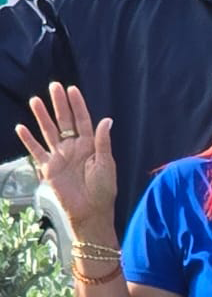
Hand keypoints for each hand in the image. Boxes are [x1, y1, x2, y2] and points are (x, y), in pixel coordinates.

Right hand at [15, 83, 115, 233]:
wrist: (90, 210)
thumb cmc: (103, 188)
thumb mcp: (106, 163)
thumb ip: (102, 142)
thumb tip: (106, 120)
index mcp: (90, 145)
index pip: (83, 120)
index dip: (77, 105)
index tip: (72, 89)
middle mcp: (73, 147)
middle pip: (64, 121)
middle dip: (59, 104)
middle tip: (53, 86)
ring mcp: (59, 156)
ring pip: (48, 132)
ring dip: (42, 117)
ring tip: (35, 101)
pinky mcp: (48, 168)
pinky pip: (36, 151)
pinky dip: (28, 140)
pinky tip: (21, 127)